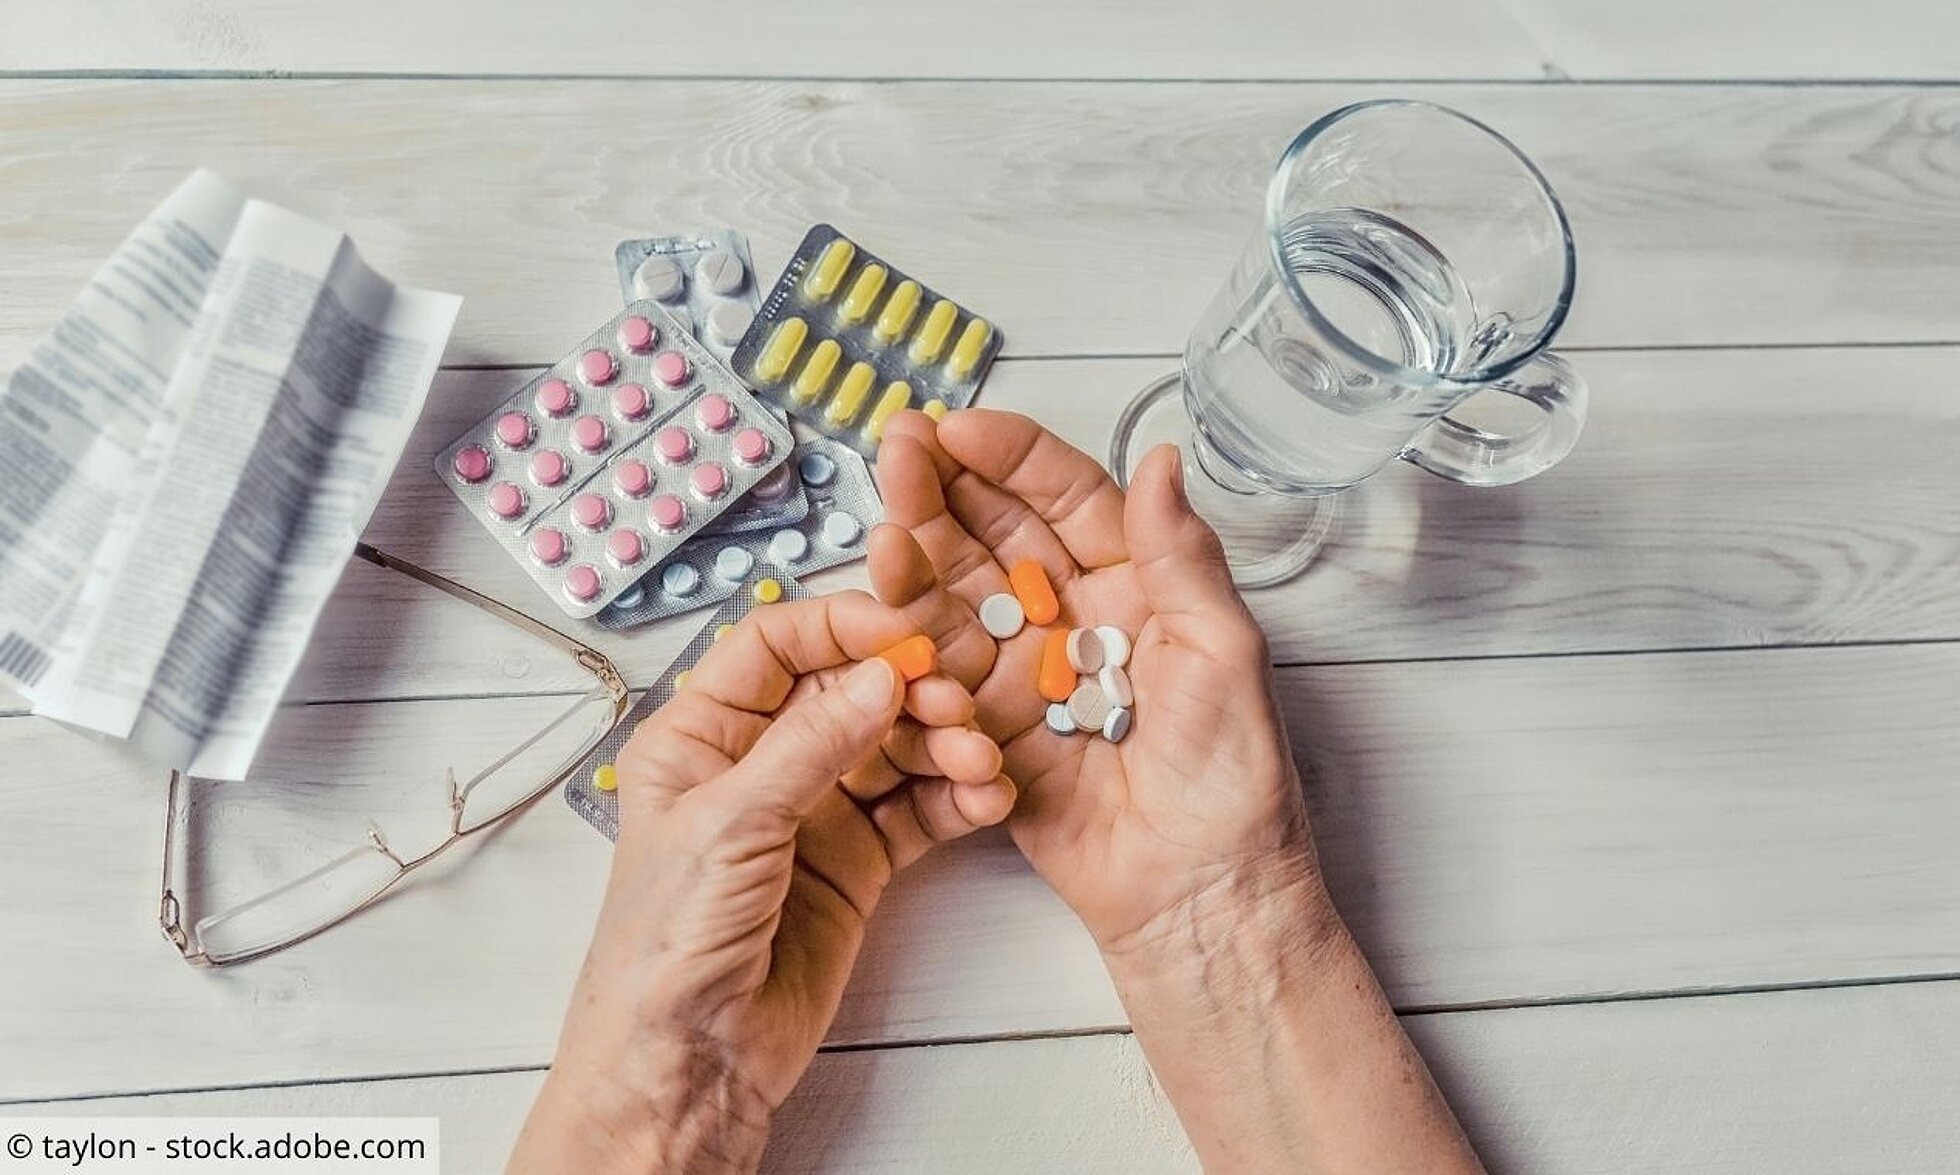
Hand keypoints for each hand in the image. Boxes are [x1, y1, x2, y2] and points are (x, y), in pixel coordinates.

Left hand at [510, 592, 1010, 1173]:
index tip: (904, 634)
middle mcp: (758, 763)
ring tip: (977, 762)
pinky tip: (984, 799)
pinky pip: (915, 811)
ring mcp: (812, 812)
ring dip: (943, 746)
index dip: (841, 628)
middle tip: (953, 704)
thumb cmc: (664, 947)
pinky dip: (954, 800)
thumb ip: (810, 746)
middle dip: (908, 691)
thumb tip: (878, 676)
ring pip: (892, 749)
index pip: (776, 646)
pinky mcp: (856, 863)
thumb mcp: (728, 826)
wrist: (688, 1062)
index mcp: (700, 734)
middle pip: (848, 693)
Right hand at [870, 409, 1327, 957]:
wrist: (1198, 895)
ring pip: (954, 599)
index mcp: (1138, 585)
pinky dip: (909, 651)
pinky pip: (937, 680)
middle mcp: (1074, 619)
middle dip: (942, 490)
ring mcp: (1025, 675)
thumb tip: (1162, 457)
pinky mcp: (989, 734)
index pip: (1067, 499)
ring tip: (879, 525)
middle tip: (893, 449)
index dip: (1011, 459)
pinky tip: (882, 615)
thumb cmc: (1231, 778)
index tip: (957, 428)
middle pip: (995, 536)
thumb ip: (1182, 557)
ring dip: (912, 559)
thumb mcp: (1225, 653)